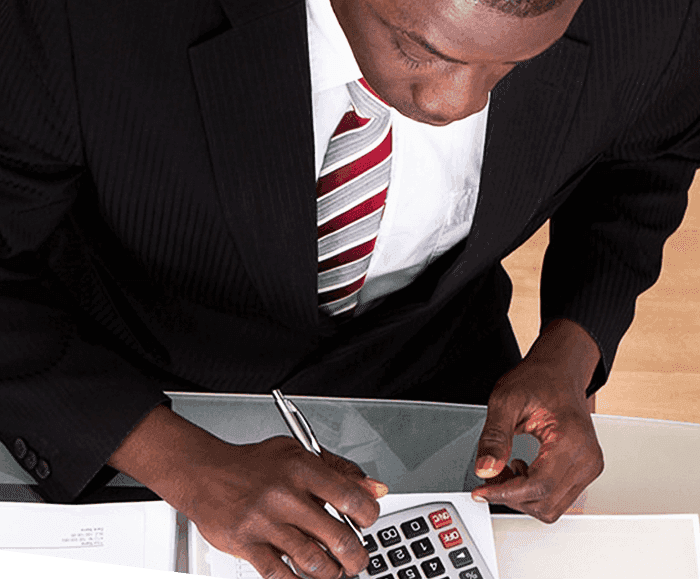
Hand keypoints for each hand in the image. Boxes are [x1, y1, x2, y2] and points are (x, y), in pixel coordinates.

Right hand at [108, 407, 387, 578]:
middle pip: (338, 538)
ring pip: (314, 562)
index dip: (369, 515)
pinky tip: (303, 576)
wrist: (207, 473)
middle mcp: (285, 495)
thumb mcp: (300, 453)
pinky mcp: (247, 544)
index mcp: (303, 468)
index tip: (368, 522)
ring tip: (334, 570)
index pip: (352, 497)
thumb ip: (341, 470)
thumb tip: (377, 488)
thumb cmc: (256, 465)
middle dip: (356, 557)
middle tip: (357, 559)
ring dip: (331, 572)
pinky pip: (281, 575)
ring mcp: (265, 522)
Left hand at [470, 319, 604, 522]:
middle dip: (511, 495)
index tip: (481, 491)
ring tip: (505, 468)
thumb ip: (494, 437)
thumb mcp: (505, 401)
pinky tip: (520, 469)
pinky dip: (533, 492)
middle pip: (545, 503)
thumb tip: (486, 470)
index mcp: (571, 440)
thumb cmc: (538, 380)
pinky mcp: (585, 471)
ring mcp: (589, 467)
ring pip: (551, 506)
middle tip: (490, 473)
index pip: (538, 486)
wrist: (560, 371)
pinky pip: (557, 497)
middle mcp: (587, 459)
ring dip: (522, 496)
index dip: (505, 493)